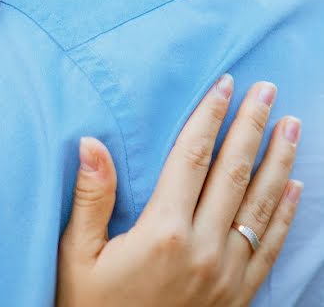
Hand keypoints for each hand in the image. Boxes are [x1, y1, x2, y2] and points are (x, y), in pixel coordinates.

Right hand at [57, 76, 302, 306]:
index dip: (209, 118)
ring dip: (279, 161)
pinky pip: (271, 248)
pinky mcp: (238, 296)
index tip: (224, 86)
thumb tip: (91, 142)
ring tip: (291, 125)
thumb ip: (91, 197)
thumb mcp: (76, 254)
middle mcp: (202, 248)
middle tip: (266, 89)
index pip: (192, 158)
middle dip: (251, 126)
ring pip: (261, 206)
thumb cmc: (88, 305)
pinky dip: (287, 215)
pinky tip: (295, 187)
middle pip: (233, 173)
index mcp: (161, 231)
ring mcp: (226, 274)